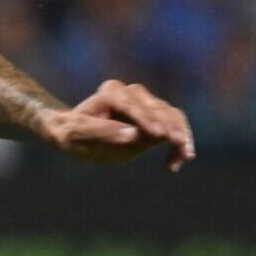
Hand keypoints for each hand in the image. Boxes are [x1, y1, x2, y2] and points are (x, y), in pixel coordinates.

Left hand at [41, 80, 195, 168]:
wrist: (78, 134)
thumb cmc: (71, 133)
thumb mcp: (76, 135)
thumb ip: (102, 133)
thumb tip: (134, 135)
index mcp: (110, 93)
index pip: (130, 104)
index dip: (145, 119)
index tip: (158, 134)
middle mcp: (132, 92)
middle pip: (157, 108)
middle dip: (170, 127)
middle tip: (180, 146)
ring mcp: (146, 103)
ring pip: (171, 115)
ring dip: (180, 135)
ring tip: (184, 157)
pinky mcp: (156, 116)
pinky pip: (175, 125)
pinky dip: (179, 142)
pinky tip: (176, 163)